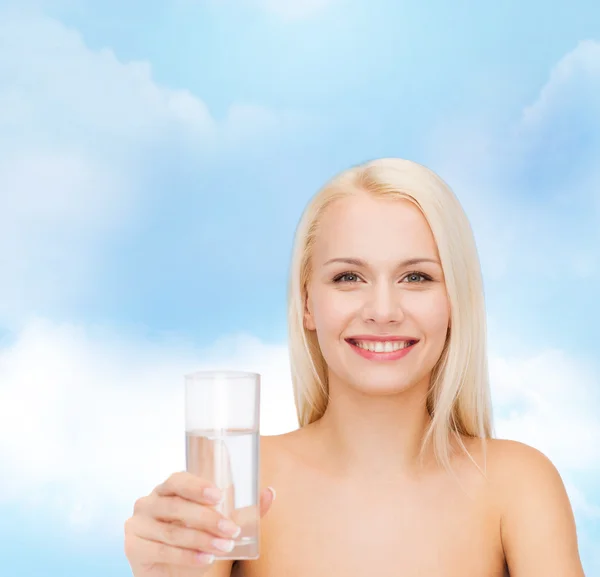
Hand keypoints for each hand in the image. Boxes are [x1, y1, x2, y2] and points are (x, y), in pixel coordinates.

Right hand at [124, 472, 275, 576]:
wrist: (177, 573)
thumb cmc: (198, 540)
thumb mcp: (221, 525)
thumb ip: (244, 511)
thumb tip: (270, 493)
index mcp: (167, 489)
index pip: (177, 480)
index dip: (197, 486)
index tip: (219, 495)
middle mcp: (148, 502)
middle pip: (177, 506)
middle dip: (208, 519)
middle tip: (231, 530)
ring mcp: (137, 525)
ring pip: (172, 531)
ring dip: (201, 539)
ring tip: (224, 547)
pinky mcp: (134, 548)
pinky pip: (162, 551)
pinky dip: (187, 556)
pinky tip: (205, 560)